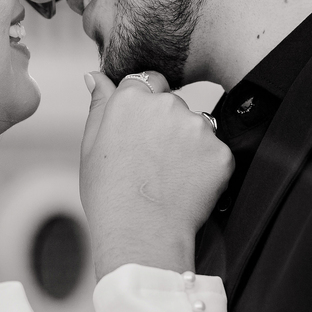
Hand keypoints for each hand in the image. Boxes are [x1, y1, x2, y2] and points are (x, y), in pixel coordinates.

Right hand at [79, 70, 233, 279]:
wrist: (140, 235)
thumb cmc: (109, 195)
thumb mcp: (91, 146)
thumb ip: (99, 104)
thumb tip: (95, 76)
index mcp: (132, 98)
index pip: (148, 81)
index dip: (145, 106)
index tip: (141, 131)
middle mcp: (166, 104)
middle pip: (173, 102)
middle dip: (166, 124)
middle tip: (152, 161)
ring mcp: (196, 127)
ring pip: (196, 125)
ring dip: (188, 143)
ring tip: (169, 176)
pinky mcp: (220, 151)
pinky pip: (215, 152)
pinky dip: (206, 167)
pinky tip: (186, 186)